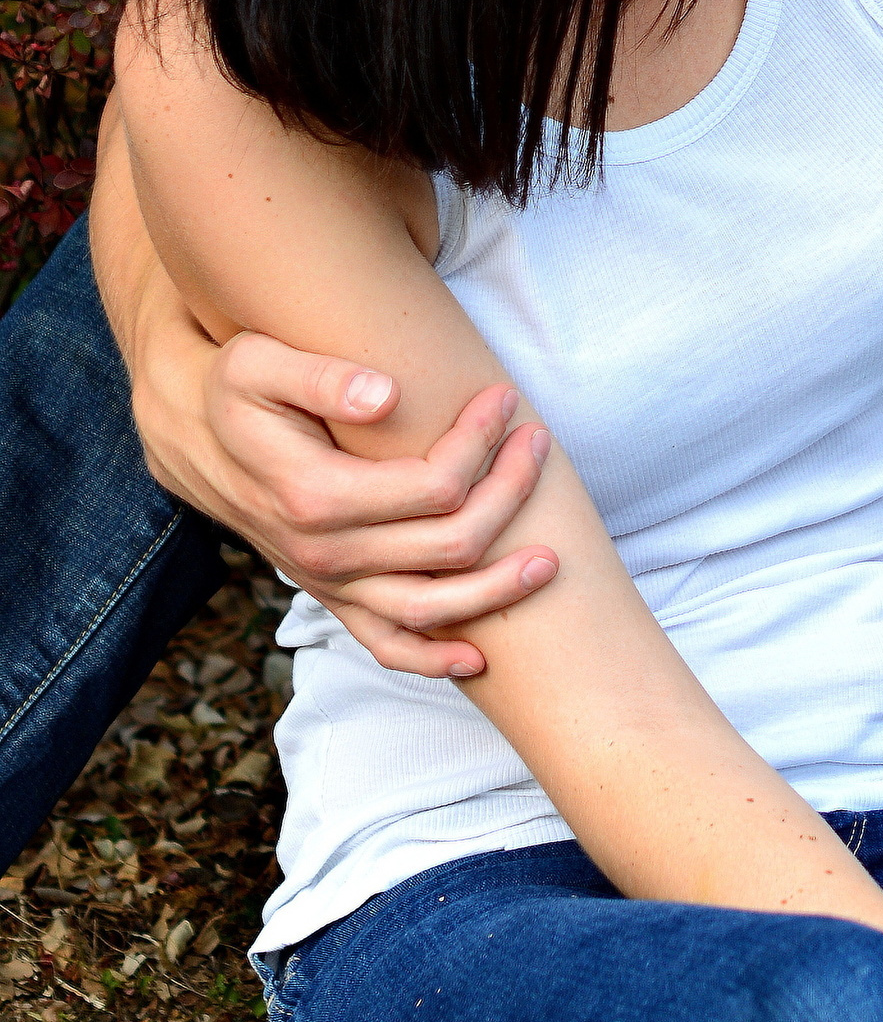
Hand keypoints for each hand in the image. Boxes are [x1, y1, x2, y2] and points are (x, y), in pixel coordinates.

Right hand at [134, 304, 557, 679]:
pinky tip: (479, 656)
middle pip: (446, 544)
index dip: (479, 444)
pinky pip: (384, 644)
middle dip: (508, 495)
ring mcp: (329, 581)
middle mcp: (323, 552)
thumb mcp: (260, 363)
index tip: (504, 399)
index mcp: (313, 495)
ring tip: (550, 560)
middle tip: (539, 443)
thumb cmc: (235, 389)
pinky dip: (432, 657)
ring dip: (495, 588)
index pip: (431, 486)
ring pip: (428, 608)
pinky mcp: (331, 595)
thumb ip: (323, 377)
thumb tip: (387, 394)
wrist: (194, 436)